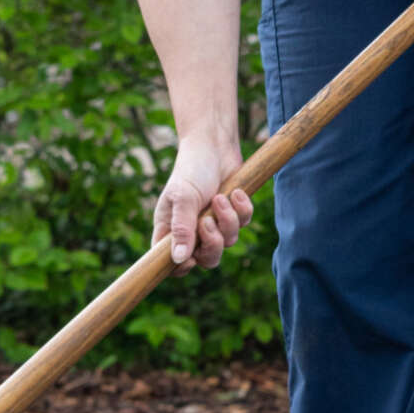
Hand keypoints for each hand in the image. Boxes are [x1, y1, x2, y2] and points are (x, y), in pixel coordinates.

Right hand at [152, 137, 252, 275]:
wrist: (214, 145)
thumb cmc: (191, 169)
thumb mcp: (183, 198)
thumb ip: (182, 229)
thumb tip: (178, 259)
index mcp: (171, 228)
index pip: (170, 261)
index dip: (181, 267)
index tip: (191, 258)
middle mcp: (192, 230)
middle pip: (206, 259)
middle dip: (212, 244)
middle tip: (208, 223)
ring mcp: (214, 223)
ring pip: (228, 242)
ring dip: (227, 220)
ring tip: (220, 198)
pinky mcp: (233, 213)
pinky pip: (243, 224)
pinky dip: (242, 209)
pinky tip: (235, 192)